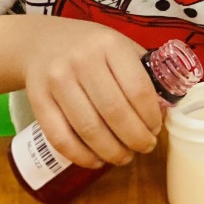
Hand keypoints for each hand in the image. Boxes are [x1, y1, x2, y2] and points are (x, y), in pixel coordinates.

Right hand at [20, 18, 164, 167]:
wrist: (42, 43)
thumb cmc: (91, 49)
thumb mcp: (121, 46)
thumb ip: (143, 72)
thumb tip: (164, 108)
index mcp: (110, 45)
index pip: (138, 89)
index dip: (150, 116)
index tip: (156, 129)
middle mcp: (82, 61)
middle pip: (115, 112)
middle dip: (135, 138)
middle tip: (145, 148)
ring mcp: (57, 81)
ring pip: (89, 129)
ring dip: (111, 151)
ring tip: (124, 157)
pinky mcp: (38, 101)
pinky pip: (60, 138)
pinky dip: (81, 156)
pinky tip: (96, 160)